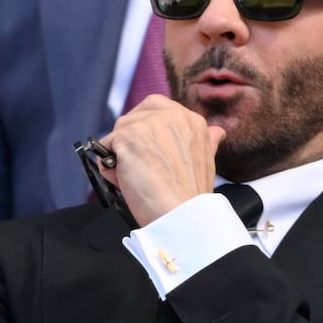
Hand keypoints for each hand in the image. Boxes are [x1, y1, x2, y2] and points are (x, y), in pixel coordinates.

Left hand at [95, 95, 225, 226]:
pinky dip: (109, 165)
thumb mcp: (207, 162)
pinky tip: (124, 181)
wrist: (182, 214)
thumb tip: (216, 131)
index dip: (147, 126)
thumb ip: (206, 141)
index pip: (159, 108)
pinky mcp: (129, 136)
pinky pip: (106, 146)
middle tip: (135, 161)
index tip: (145, 146)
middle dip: (130, 135)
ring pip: (120, 130)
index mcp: (193, 122)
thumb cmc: (191, 196)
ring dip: (120, 153)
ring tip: (132, 178)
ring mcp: (150, 124)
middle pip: (136, 114)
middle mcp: (173, 116)